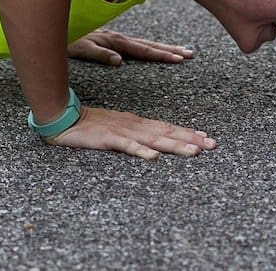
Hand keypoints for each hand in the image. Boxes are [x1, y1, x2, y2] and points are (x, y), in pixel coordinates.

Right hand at [47, 106, 216, 158]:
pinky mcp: (108, 139)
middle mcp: (135, 125)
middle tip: (212, 145)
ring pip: (154, 139)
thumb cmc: (91, 126)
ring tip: (193, 152)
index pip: (168, 128)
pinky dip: (141, 151)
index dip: (189, 133)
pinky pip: (127, 146)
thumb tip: (155, 143)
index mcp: (138, 123)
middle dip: (191, 139)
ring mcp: (122, 132)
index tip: (208, 139)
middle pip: (167, 133)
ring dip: (175, 145)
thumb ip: (136, 135)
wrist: (63, 117)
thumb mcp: (118, 129)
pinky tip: (154, 157)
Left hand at [67, 29, 194, 65]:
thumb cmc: (63, 38)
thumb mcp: (78, 47)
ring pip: (144, 43)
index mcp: (113, 40)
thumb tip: (120, 62)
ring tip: (181, 51)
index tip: (179, 59)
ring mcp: (115, 37)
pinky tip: (156, 50)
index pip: (142, 49)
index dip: (161, 54)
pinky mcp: (110, 39)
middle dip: (170, 50)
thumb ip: (98, 53)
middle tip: (190, 54)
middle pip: (148, 45)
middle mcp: (117, 38)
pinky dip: (149, 47)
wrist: (51, 24)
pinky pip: (135, 43)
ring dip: (163, 48)